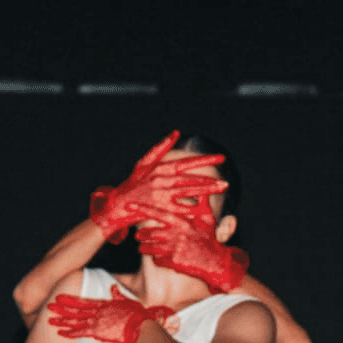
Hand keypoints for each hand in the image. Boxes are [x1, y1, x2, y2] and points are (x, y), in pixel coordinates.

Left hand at [47, 292, 173, 342]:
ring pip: (74, 321)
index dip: (70, 300)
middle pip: (75, 310)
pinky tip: (59, 333)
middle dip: (61, 308)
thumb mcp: (127, 301)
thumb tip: (113, 287)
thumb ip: (118, 294)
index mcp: (103, 305)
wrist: (141, 328)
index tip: (59, 297)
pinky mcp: (97, 332)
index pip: (82, 302)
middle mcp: (97, 312)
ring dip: (61, 321)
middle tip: (49, 306)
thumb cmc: (138, 316)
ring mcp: (96, 322)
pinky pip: (79, 333)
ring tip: (49, 319)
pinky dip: (69, 333)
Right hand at [89, 130, 228, 243]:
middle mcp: (161, 180)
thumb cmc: (132, 184)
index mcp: (160, 169)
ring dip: (205, 191)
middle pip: (190, 180)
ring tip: (221, 190)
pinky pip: (178, 209)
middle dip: (209, 180)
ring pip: (188, 192)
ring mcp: (160, 195)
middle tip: (226, 182)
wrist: (116, 205)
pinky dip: (191, 209)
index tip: (221, 158)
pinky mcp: (158, 209)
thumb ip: (160, 148)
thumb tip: (175, 132)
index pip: (186, 163)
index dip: (204, 160)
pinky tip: (205, 209)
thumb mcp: (143, 164)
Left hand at [134, 201, 248, 293]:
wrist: (216, 262)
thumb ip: (203, 202)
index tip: (129, 206)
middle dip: (141, 235)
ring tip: (142, 246)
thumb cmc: (210, 238)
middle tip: (138, 235)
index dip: (143, 209)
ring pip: (149, 248)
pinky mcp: (173, 263)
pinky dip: (155, 259)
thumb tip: (203, 188)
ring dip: (144, 247)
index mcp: (182, 222)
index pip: (158, 213)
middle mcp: (176, 235)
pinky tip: (157, 257)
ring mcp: (174, 250)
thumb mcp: (208, 218)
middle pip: (149, 233)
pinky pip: (156, 260)